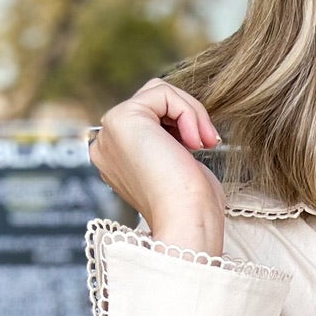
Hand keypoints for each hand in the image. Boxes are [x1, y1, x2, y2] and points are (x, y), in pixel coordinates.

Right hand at [86, 77, 225, 254]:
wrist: (186, 222)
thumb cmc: (191, 206)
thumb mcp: (176, 165)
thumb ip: (169, 140)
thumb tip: (181, 120)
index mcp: (116, 158)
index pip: (149, 118)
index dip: (180, 124)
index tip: (203, 146)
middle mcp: (106, 145)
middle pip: (152, 101)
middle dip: (187, 115)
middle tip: (208, 141)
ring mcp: (110, 132)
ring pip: (158, 92)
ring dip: (190, 112)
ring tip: (203, 142)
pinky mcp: (122, 119)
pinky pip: (163, 93)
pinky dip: (188, 111)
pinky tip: (194, 141)